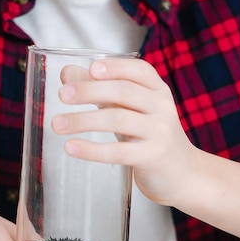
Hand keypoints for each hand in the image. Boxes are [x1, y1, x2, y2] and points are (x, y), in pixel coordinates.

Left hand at [51, 57, 197, 206]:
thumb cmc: (148, 134)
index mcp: (157, 90)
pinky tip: (71, 147)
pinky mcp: (151, 158)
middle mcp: (161, 107)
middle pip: (124, 92)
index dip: (115, 67)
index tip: (91, 68)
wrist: (182, 173)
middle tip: (62, 94)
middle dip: (90, 90)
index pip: (139, 71)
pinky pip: (118, 152)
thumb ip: (100, 89)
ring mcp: (159, 133)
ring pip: (118, 119)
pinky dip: (92, 150)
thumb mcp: (129, 108)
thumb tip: (67, 73)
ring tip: (57, 124)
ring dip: (84, 120)